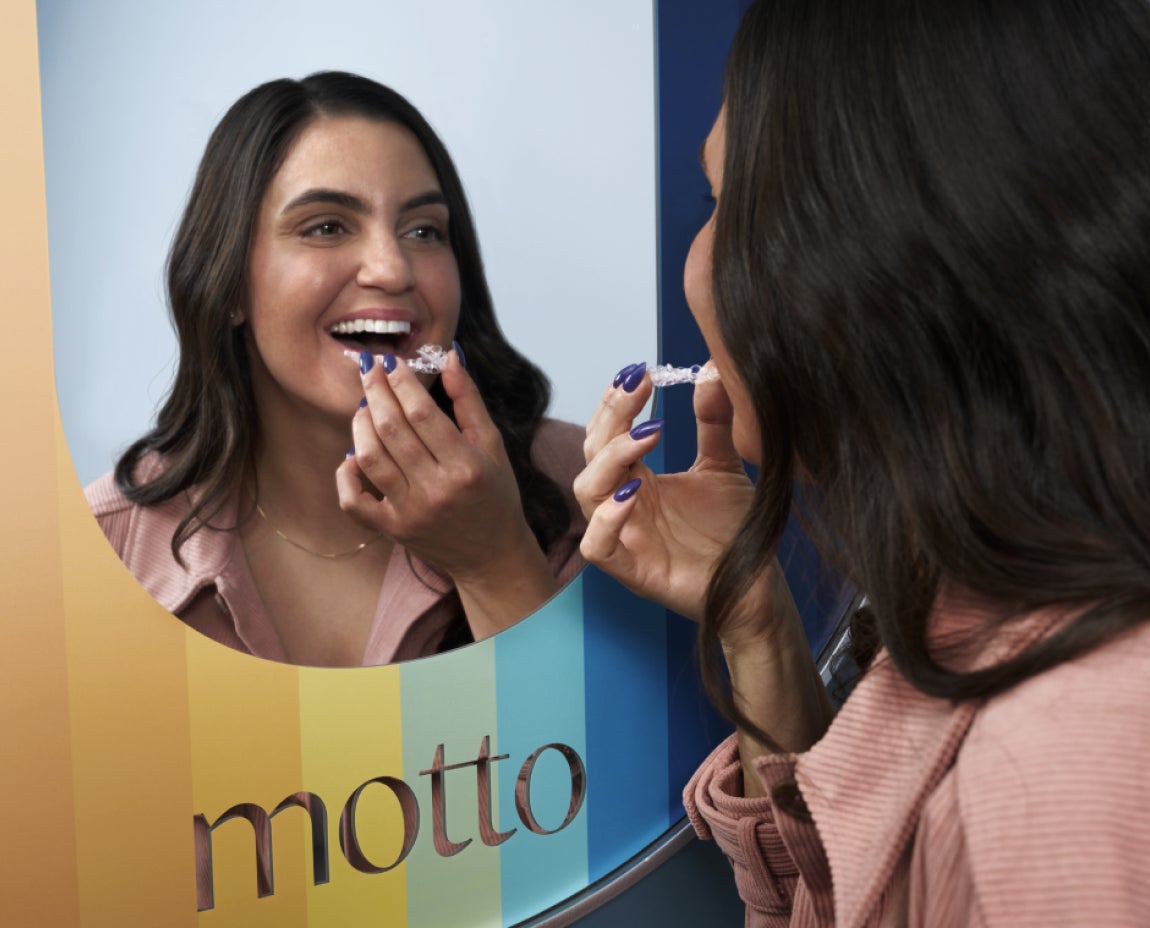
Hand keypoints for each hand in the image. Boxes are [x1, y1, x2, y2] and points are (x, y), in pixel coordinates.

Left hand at [336, 348, 556, 635]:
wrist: (492, 554)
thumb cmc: (495, 493)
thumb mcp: (492, 444)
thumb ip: (469, 399)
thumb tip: (449, 356)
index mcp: (465, 465)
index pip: (422, 412)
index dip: (401, 382)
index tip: (391, 361)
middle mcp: (436, 489)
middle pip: (392, 430)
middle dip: (375, 392)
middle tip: (369, 368)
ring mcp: (410, 512)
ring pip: (370, 458)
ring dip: (360, 424)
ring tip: (364, 405)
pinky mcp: (393, 530)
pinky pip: (354, 502)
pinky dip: (346, 475)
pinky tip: (353, 454)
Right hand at [574, 362, 754, 621]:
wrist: (757, 583)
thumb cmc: (732, 531)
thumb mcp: (723, 466)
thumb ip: (713, 422)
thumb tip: (713, 370)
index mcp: (637, 480)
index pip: (609, 434)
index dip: (616, 402)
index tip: (639, 371)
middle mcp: (623, 505)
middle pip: (593, 454)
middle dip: (611, 417)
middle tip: (637, 387)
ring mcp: (624, 537)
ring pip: (587, 493)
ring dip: (611, 460)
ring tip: (644, 437)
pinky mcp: (631, 571)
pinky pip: (597, 546)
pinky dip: (608, 519)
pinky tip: (634, 494)